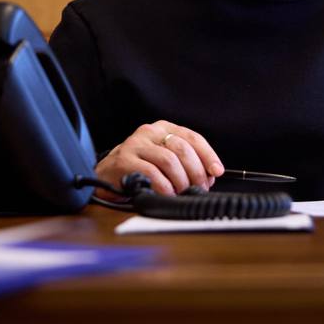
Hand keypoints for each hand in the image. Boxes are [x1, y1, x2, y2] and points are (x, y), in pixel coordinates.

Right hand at [96, 121, 223, 197]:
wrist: (107, 175)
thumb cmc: (140, 169)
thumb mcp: (163, 159)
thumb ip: (185, 162)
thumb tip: (210, 175)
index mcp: (163, 128)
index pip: (192, 137)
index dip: (207, 155)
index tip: (216, 171)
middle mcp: (149, 132)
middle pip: (182, 148)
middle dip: (196, 172)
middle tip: (199, 188)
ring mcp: (135, 145)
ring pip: (169, 160)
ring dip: (180, 181)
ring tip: (181, 192)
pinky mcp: (124, 161)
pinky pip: (152, 173)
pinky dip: (164, 187)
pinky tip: (167, 194)